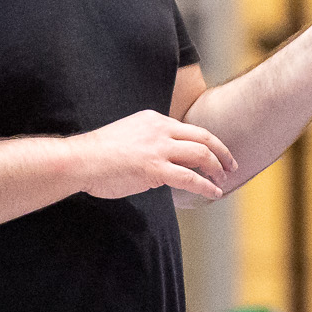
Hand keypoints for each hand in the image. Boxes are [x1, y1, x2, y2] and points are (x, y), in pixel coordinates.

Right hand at [72, 110, 236, 200]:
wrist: (80, 160)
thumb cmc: (96, 155)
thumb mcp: (126, 138)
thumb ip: (147, 146)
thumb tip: (161, 169)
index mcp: (153, 119)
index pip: (187, 129)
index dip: (205, 142)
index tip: (213, 153)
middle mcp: (160, 129)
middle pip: (203, 136)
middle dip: (221, 151)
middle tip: (231, 164)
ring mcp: (159, 148)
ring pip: (201, 154)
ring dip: (217, 168)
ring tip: (223, 179)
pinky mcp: (156, 168)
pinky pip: (191, 178)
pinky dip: (206, 186)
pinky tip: (214, 192)